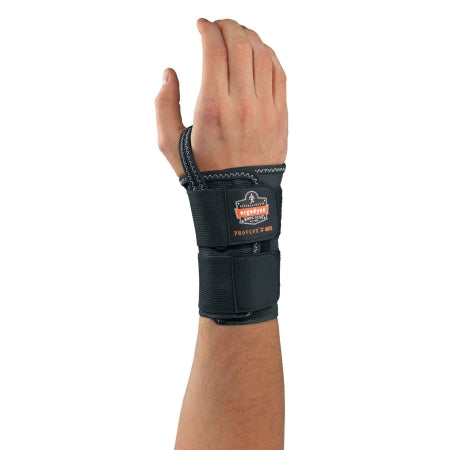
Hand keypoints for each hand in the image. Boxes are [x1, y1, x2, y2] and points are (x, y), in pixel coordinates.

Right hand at [155, 18, 287, 176]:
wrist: (237, 197)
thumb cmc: (204, 172)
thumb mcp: (170, 143)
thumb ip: (163, 105)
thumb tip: (168, 73)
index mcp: (213, 107)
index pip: (215, 49)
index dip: (208, 29)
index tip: (201, 24)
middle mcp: (242, 103)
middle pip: (240, 45)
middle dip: (228, 26)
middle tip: (219, 25)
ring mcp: (265, 108)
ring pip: (262, 55)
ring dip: (249, 36)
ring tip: (238, 33)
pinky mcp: (280, 115)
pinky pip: (279, 73)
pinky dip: (268, 55)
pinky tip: (258, 51)